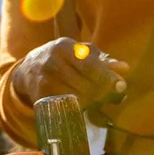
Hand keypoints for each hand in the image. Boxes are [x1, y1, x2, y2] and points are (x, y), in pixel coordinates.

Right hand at [10, 37, 128, 110]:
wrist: (29, 68)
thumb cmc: (63, 58)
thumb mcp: (79, 53)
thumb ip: (102, 60)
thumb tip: (124, 68)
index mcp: (64, 46)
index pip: (89, 64)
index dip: (106, 77)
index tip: (121, 86)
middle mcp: (52, 62)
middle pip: (84, 83)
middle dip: (102, 92)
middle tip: (113, 96)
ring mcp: (44, 80)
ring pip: (76, 97)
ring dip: (92, 101)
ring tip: (99, 99)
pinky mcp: (40, 97)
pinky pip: (66, 106)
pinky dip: (78, 107)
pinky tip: (85, 105)